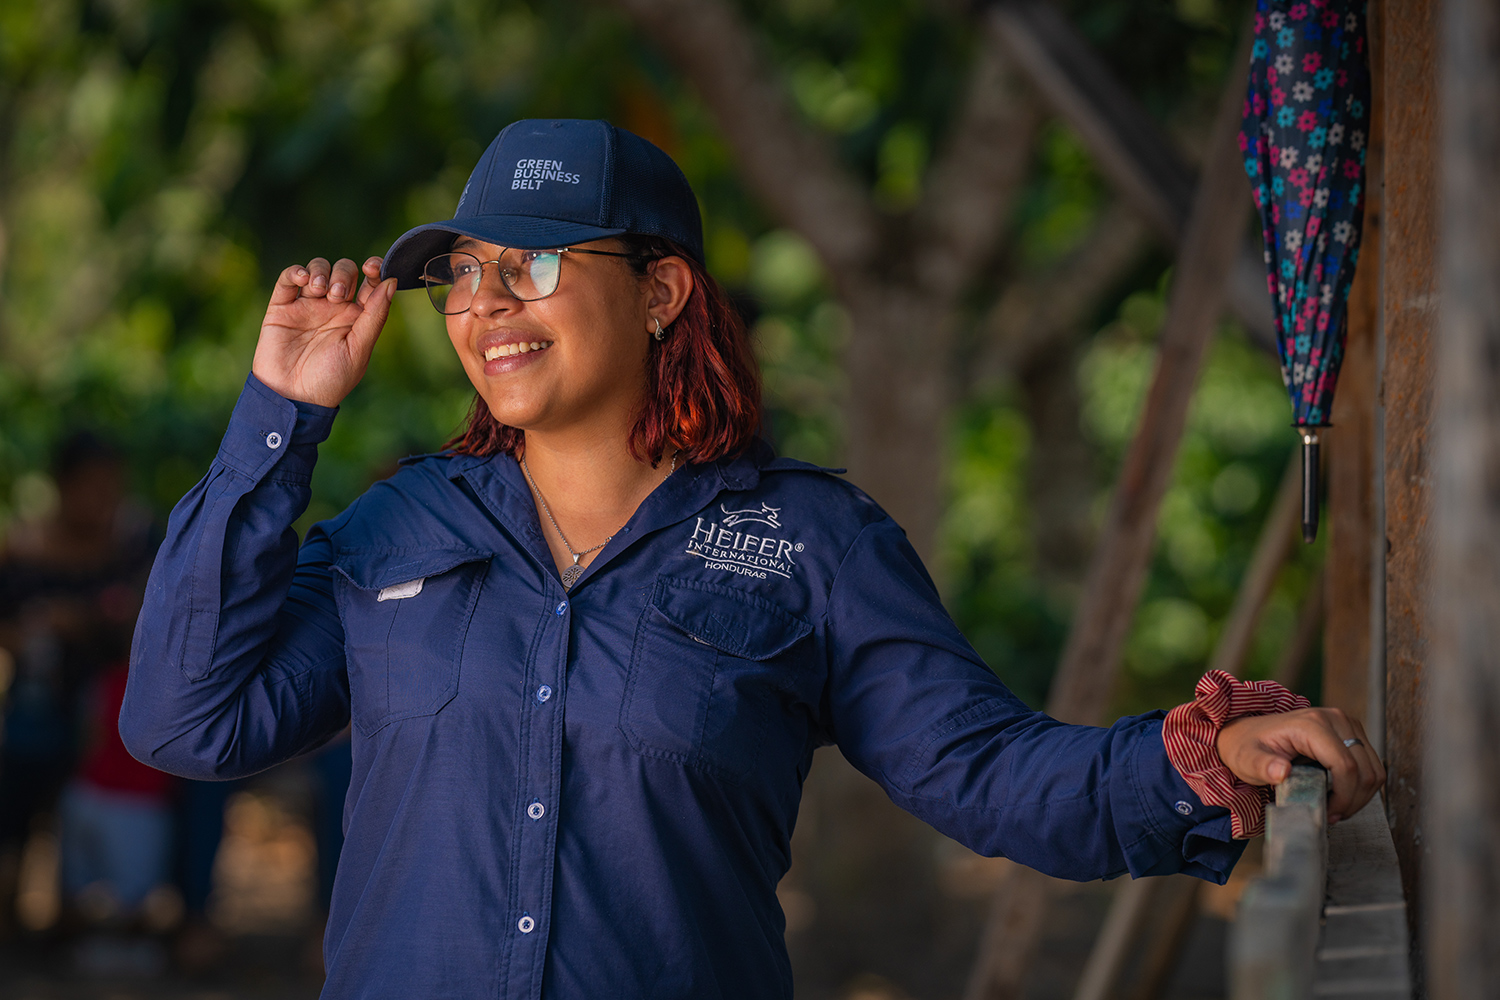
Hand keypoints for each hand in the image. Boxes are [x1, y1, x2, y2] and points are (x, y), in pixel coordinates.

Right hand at [252, 256, 396, 407]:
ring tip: (320, 293)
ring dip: (322, 272)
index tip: (372, 267)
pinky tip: (304, 280)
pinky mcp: (283, 306)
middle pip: (345, 271)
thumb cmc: (330, 379)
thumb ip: (375, 315)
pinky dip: (297, 271)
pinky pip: (289, 277)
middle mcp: (334, 308)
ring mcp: (308, 305)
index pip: (370, 283)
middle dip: (344, 275)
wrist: (292, 396)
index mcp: (357, 318)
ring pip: (319, 268)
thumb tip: (392, 281)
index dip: (374, 269)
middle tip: (337, 296)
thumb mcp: (359, 349)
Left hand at [1216, 707, 1384, 823]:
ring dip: (1359, 796)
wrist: (1248, 733)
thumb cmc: (1248, 747)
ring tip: (1334, 807)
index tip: (1328, 814)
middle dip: (1352, 801)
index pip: (1346, 766)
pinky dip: (1360, 787)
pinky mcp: (1352, 732)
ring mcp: (1347, 724)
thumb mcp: (1246, 760)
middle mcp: (1335, 718)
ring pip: (1373, 770)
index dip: (1343, 797)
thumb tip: (1282, 772)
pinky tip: (1339, 795)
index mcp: (1312, 724)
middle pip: (1365, 770)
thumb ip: (1262, 766)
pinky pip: (1371, 766)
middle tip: (1331, 816)